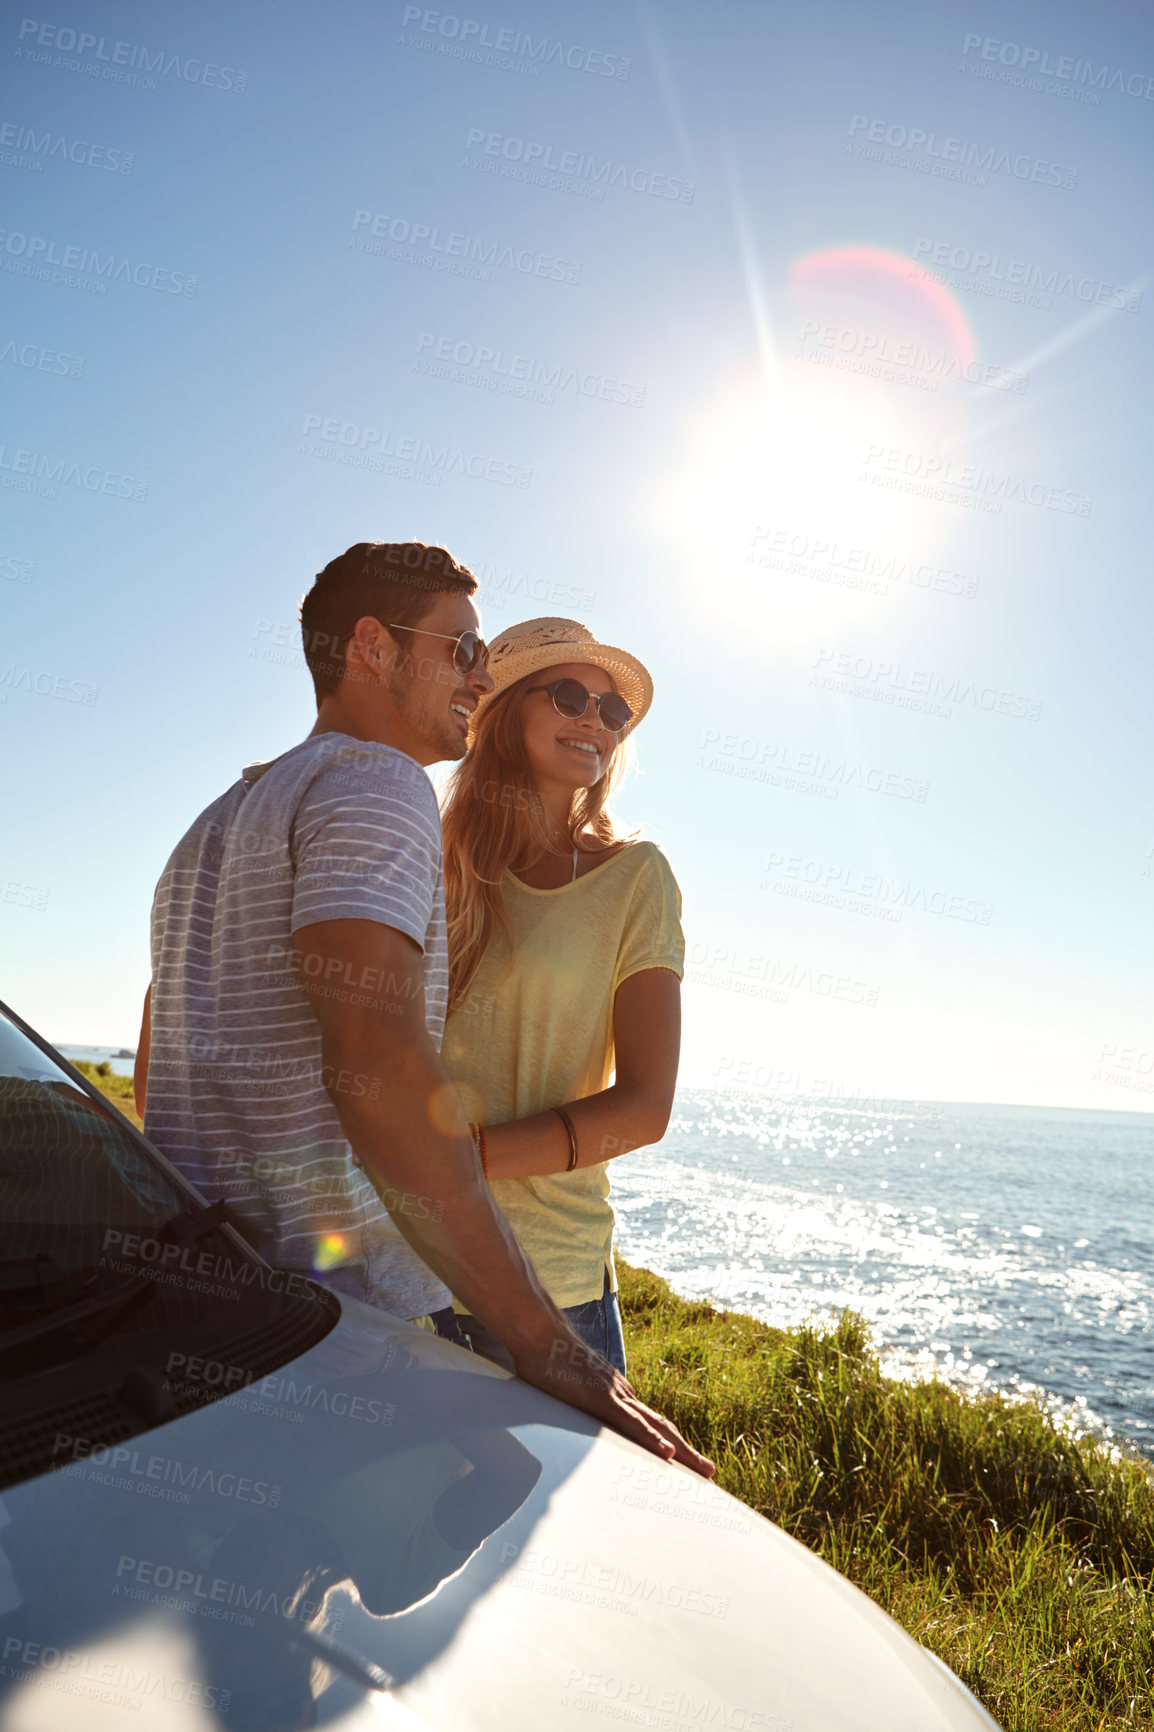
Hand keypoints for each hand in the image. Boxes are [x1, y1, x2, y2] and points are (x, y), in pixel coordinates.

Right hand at [512, 1329, 714, 1479]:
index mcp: (616, 1394)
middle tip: (710, 1473)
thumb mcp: (567, 1388)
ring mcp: (615, 1395)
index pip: (649, 1424)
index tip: (684, 1463)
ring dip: (682, 1451)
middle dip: (687, 1452)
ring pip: (656, 1428)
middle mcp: (623, 1394)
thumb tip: (571, 1414)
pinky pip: (631, 1423)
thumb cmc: (546, 1359)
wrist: (539, 1332)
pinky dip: (651, 1439)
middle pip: (662, 1427)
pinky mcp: (601, 1398)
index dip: (668, 1443)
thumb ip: (575, 1402)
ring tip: (703, 1470)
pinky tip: (667, 1455)